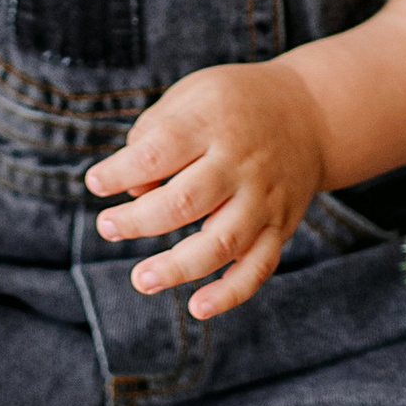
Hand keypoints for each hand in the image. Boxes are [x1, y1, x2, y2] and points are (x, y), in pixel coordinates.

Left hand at [86, 59, 330, 318]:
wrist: (310, 113)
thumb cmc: (232, 105)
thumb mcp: (192, 96)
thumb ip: (154, 134)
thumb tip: (133, 192)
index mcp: (212, 122)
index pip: (159, 150)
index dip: (121, 171)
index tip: (95, 183)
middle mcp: (241, 162)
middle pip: (186, 200)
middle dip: (139, 221)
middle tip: (107, 227)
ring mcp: (264, 198)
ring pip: (222, 241)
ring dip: (178, 267)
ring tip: (140, 279)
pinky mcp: (280, 227)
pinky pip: (258, 267)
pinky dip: (230, 293)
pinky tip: (197, 308)